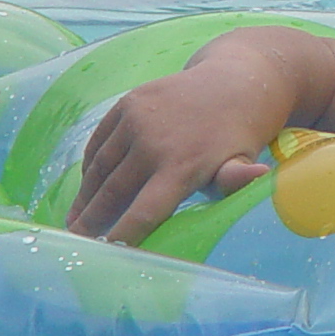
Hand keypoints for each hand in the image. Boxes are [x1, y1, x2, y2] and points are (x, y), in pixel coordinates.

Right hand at [68, 28, 332, 243]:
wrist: (233, 81)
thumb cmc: (237, 136)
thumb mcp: (242, 161)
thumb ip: (235, 180)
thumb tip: (259, 177)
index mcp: (183, 165)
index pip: (144, 211)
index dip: (122, 234)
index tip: (102, 254)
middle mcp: (154, 141)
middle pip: (112, 192)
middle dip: (91, 221)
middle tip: (75, 240)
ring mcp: (138, 119)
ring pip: (100, 167)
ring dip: (84, 196)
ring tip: (75, 218)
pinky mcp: (128, 103)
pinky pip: (100, 141)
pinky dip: (91, 166)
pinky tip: (88, 185)